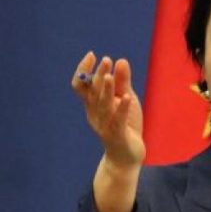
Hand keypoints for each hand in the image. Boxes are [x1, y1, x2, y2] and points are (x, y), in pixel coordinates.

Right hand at [72, 51, 144, 168]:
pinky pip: (118, 121)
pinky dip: (122, 109)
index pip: (82, 85)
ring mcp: (104, 126)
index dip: (83, 70)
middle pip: (93, 92)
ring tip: (110, 75)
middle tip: (106, 60)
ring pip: (103, 106)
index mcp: (93, 104)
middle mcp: (95, 114)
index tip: (92, 55)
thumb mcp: (125, 100)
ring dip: (106, 90)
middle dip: (98, 76)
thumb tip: (121, 60)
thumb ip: (123, 82)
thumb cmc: (125, 125)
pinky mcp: (117, 136)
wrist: (126, 156)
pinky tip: (128, 98)